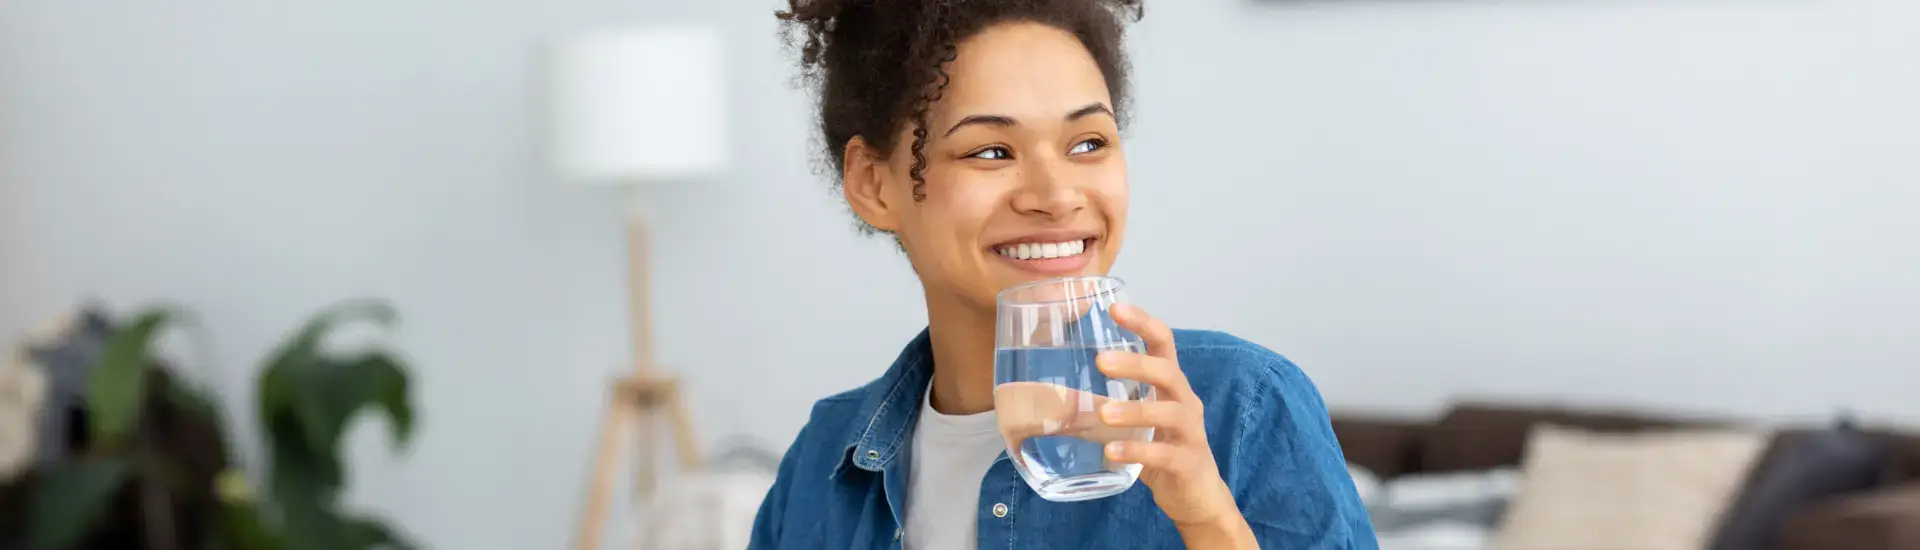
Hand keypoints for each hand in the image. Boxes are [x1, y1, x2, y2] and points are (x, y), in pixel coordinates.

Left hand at [1095, 304, 1244, 530]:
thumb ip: (1102, 407)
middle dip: (1136, 364)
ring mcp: (1190, 433)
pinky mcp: (1188, 463)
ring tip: (1103, 414)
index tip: (1114, 308)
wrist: (1196, 496)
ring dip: (1135, 410)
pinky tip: (1111, 452)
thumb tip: (1051, 400)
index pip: (1163, 343)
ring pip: (1169, 412)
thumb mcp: (1134, 423)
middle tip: (1101, 361)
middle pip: (1168, 372)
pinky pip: (1164, 454)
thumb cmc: (1160, 450)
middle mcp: (1185, 402)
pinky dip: (1137, 452)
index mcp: (1171, 386)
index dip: (1143, 323)